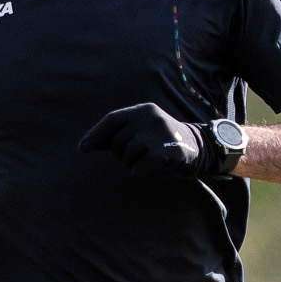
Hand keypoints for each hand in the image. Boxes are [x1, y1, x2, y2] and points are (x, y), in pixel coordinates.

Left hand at [79, 102, 217, 177]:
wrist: (198, 148)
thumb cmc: (161, 142)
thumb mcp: (142, 131)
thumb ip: (120, 135)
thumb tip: (87, 145)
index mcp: (143, 110)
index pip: (113, 119)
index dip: (95, 134)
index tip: (82, 149)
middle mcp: (151, 117)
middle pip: (118, 140)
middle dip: (118, 155)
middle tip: (127, 160)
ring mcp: (160, 132)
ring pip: (128, 153)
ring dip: (128, 164)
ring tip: (138, 164)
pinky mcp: (168, 150)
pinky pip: (140, 165)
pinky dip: (137, 171)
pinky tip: (141, 171)